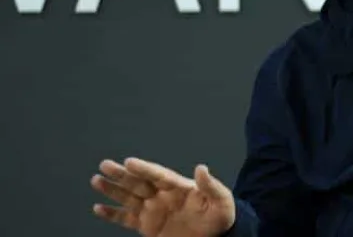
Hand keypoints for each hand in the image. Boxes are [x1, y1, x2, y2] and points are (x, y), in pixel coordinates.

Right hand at [91, 157, 235, 236]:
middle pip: (139, 182)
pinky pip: (126, 219)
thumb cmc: (220, 215)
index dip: (144, 169)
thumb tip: (201, 168)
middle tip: (105, 164)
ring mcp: (153, 209)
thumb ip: (210, 185)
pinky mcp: (147, 226)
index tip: (129, 162)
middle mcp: (162, 195)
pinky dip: (112, 214)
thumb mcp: (221, 200)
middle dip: (122, 175)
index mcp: (179, 186)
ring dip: (113, 190)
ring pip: (129, 197)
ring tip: (96, 180)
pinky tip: (98, 207)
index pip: (158, 175)